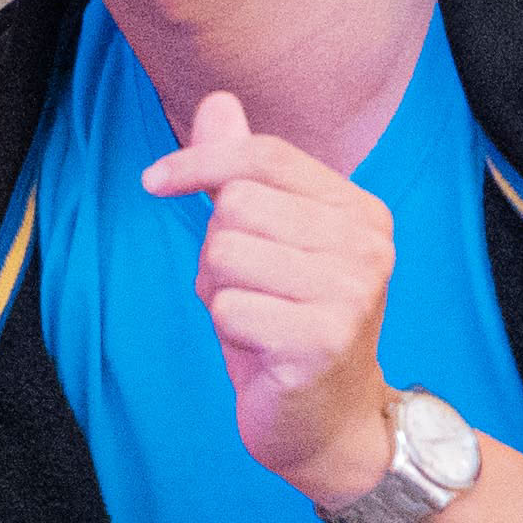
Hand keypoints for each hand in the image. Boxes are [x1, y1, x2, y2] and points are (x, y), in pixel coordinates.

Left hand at [144, 89, 401, 500]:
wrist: (330, 422)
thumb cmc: (289, 321)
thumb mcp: (266, 240)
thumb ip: (242, 172)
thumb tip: (218, 100)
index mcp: (360, 211)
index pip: (264, 156)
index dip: (198, 161)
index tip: (154, 182)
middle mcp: (368, 245)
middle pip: (236, 203)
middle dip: (217, 248)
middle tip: (250, 290)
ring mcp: (351, 293)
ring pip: (224, 251)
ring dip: (219, 289)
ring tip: (257, 318)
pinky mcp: (323, 340)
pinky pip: (227, 306)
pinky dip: (227, 327)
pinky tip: (262, 350)